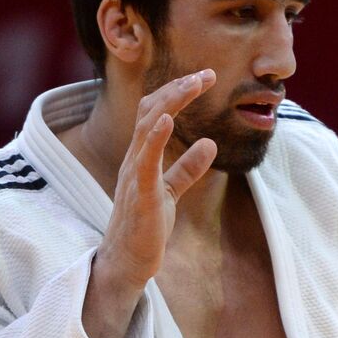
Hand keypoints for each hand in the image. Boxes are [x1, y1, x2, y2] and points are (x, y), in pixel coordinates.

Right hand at [96, 69, 219, 287]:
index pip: (156, 113)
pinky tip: (168, 119)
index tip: (204, 78)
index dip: (178, 93)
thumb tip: (209, 143)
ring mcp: (134, 174)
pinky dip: (155, 137)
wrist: (128, 262)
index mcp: (141, 157)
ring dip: (171, 103)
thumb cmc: (145, 227)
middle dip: (178, 89)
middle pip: (151, 111)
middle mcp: (134, 158)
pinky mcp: (141, 194)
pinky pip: (146, 161)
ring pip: (148, 127)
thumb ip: (187, 168)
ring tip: (193, 85)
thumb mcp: (171, 192)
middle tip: (205, 74)